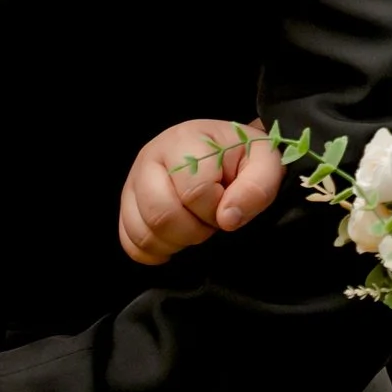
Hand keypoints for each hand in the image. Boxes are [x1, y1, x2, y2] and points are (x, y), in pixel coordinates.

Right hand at [117, 117, 283, 264]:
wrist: (223, 151)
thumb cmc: (242, 156)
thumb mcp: (265, 162)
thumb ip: (257, 187)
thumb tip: (227, 218)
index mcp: (185, 140)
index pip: (193, 192)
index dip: (216, 209)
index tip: (228, 204)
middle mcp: (151, 157)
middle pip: (161, 214)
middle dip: (193, 230)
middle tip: (211, 221)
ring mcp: (134, 182)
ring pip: (143, 232)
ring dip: (176, 242)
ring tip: (194, 225)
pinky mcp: (127, 205)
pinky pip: (130, 243)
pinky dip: (154, 251)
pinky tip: (175, 240)